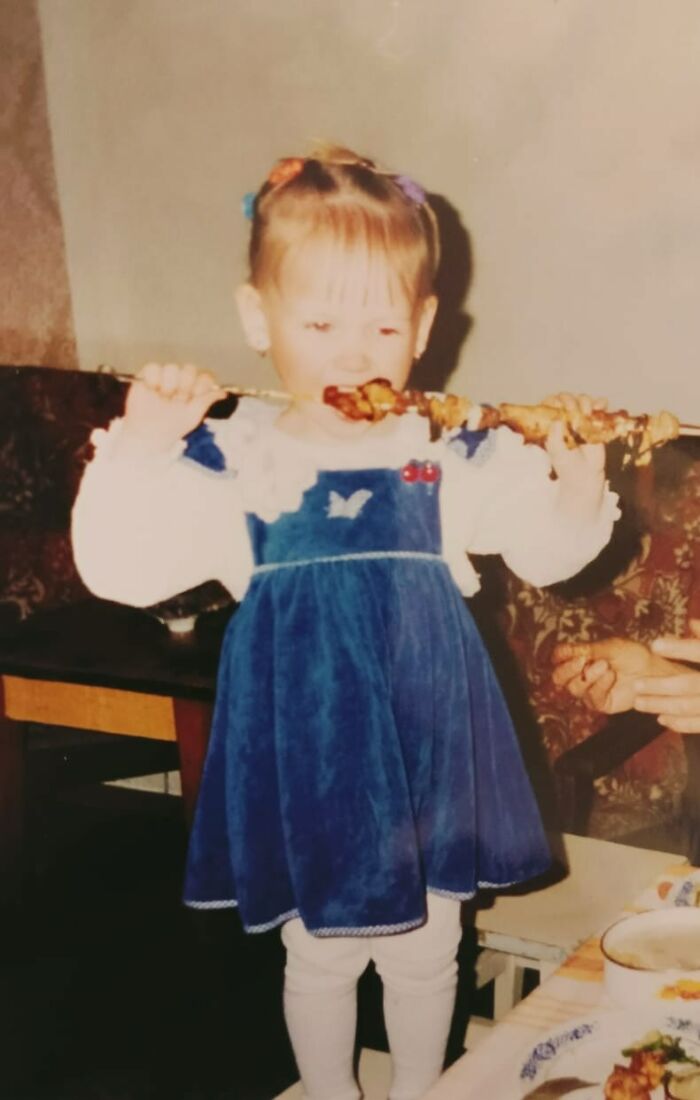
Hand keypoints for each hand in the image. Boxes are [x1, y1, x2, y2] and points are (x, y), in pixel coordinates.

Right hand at [121, 362, 225, 454]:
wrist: (149, 435)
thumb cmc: (173, 427)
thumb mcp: (193, 416)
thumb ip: (206, 401)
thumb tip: (224, 393)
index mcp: (194, 388)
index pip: (204, 376)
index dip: (202, 385)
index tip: (195, 398)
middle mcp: (180, 380)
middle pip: (189, 369)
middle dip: (185, 386)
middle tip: (178, 401)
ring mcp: (164, 377)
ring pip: (171, 368)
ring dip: (170, 385)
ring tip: (164, 399)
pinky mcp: (146, 376)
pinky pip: (153, 367)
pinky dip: (154, 380)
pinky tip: (153, 392)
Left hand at [543, 393, 605, 516]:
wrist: (585, 477)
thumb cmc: (567, 466)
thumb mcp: (556, 452)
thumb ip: (555, 437)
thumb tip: (558, 420)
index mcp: (552, 424)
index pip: (549, 404)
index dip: (553, 401)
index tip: (558, 406)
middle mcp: (566, 419)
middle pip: (566, 398)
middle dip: (569, 400)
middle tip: (573, 410)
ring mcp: (582, 419)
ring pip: (582, 399)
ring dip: (585, 402)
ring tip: (587, 413)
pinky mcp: (596, 422)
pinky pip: (600, 405)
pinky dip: (601, 403)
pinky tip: (600, 408)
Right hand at [552, 636, 655, 713]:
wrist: (654, 671)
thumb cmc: (633, 655)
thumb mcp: (608, 647)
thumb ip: (584, 650)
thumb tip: (560, 651)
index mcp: (580, 659)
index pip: (559, 659)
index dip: (559, 657)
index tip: (565, 653)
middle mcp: (582, 676)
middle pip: (559, 678)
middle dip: (567, 669)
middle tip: (581, 661)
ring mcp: (591, 691)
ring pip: (575, 688)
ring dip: (588, 676)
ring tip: (605, 666)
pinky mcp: (602, 703)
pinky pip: (592, 698)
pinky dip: (600, 685)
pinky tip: (610, 676)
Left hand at [634, 620, 699, 732]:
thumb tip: (691, 623)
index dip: (679, 648)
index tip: (655, 645)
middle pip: (689, 683)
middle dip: (660, 685)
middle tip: (636, 685)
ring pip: (689, 706)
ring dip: (662, 706)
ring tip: (640, 703)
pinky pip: (698, 725)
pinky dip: (680, 724)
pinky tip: (662, 719)